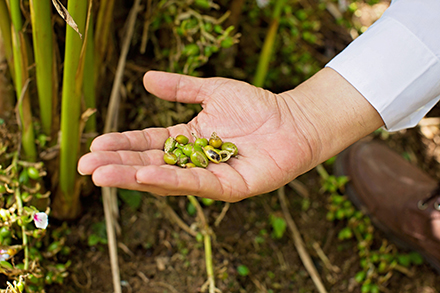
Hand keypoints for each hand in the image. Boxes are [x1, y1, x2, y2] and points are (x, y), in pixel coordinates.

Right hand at [77, 71, 318, 200]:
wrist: (294, 119)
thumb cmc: (257, 106)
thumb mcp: (213, 91)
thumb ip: (181, 87)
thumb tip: (144, 79)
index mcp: (187, 140)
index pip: (148, 144)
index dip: (122, 145)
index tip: (96, 144)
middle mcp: (194, 162)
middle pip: (150, 165)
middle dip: (118, 166)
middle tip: (86, 167)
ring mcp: (210, 177)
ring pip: (167, 179)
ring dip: (134, 177)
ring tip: (103, 175)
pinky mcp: (229, 187)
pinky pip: (196, 184)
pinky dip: (170, 180)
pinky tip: (145, 176)